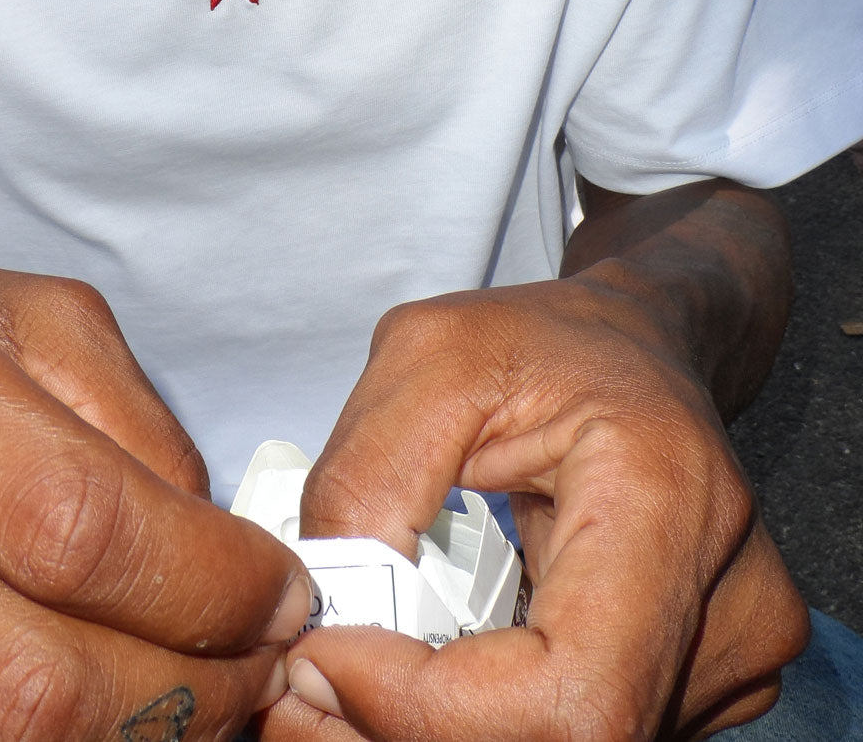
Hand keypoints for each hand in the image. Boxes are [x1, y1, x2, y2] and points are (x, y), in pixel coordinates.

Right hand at [0, 252, 310, 740]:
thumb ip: (131, 423)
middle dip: (176, 706)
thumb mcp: (23, 318)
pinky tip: (42, 729)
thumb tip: (225, 562)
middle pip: (21, 682)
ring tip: (158, 711)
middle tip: (242, 683)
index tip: (279, 601)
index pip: (77, 522)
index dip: (208, 588)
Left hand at [260, 274, 807, 740]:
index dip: (431, 710)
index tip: (323, 656)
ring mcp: (731, 659)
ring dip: (438, 726)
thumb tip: (325, 617)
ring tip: (363, 658)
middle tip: (308, 680)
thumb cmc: (544, 340)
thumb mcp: (428, 354)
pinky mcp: (702, 688)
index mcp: (672, 498)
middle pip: (565, 741)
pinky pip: (571, 732)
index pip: (571, 691)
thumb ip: (367, 475)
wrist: (639, 348)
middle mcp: (732, 603)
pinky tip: (429, 665)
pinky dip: (479, 721)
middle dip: (411, 727)